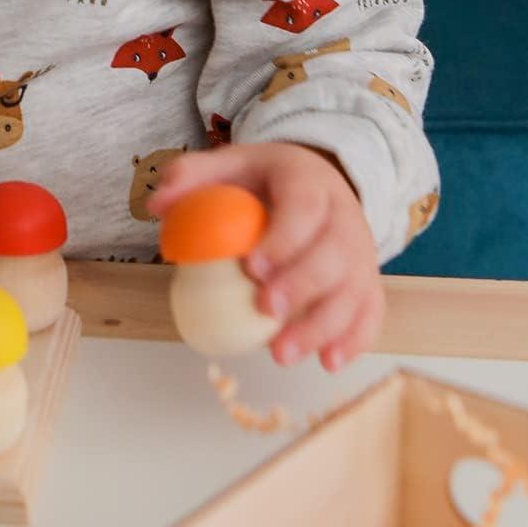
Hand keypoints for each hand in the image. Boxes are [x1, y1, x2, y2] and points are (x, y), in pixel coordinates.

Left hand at [145, 140, 382, 372]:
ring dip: (322, 326)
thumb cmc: (264, 181)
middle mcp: (342, 216)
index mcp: (307, 182)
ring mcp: (360, 251)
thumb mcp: (228, 164)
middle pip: (335, 253)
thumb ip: (189, 176)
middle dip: (302, 285)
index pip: (303, 207)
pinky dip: (354, 340)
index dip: (284, 238)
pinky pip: (370, 312)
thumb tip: (157, 207)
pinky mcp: (367, 281)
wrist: (316, 182)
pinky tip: (328, 362)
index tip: (252, 267)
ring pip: (354, 290)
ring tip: (281, 353)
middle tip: (265, 309)